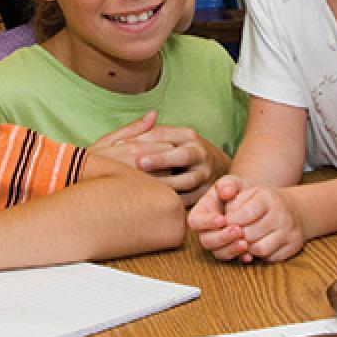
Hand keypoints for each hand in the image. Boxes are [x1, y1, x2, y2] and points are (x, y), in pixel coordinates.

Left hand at [90, 115, 225, 205]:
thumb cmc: (183, 149)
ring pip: (188, 180)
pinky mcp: (204, 193)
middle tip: (139, 162)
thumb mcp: (172, 136)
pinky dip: (173, 201)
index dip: (141, 139)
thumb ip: (149, 133)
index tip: (118, 146)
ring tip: (146, 187)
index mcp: (187, 135)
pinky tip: (155, 203)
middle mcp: (199, 153)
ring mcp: (204, 174)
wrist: (217, 167)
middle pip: (182, 155)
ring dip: (167, 184)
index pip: (163, 134)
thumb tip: (121, 138)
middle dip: (160, 159)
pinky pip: (188, 200)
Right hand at [188, 176, 252, 261]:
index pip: (195, 221)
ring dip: (231, 249)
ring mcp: (217, 243)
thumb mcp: (232, 182)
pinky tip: (250, 255)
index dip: (206, 222)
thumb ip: (227, 184)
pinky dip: (240, 258)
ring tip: (245, 243)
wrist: (251, 202)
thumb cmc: (236, 191)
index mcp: (200, 214)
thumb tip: (226, 191)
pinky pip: (232, 260)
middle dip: (222, 237)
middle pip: (206, 240)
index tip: (222, 219)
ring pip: (218, 253)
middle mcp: (205, 231)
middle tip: (238, 230)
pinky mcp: (230, 252)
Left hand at [223, 184, 305, 262]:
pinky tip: (259, 245)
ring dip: (249, 248)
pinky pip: (272, 258)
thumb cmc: (264, 202)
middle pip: (251, 234)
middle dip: (238, 236)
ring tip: (246, 241)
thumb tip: (223, 220)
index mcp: (268, 198)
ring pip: (261, 249)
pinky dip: (262, 255)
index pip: (247, 213)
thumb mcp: (249, 193)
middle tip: (235, 235)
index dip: (232, 221)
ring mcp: (290, 231)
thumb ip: (233, 201)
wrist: (295, 207)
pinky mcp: (294, 245)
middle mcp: (281, 214)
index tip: (226, 223)